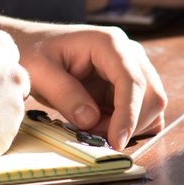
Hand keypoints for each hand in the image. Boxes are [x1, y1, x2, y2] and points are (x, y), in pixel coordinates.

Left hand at [0, 20, 167, 150]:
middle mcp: (129, 53)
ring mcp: (132, 68)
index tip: (116, 141)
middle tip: (94, 136)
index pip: (132, 81)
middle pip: (152, 94)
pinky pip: (143, 111)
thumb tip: (91, 120)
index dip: (128, 114)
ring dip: (128, 126)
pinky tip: (102, 125)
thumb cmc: (33, 52)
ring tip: (93, 127)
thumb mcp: (40, 72)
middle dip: (129, 123)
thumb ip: (65, 94)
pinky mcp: (128, 85)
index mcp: (109, 43)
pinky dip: (129, 125)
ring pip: (152, 106)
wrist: (31, 46)